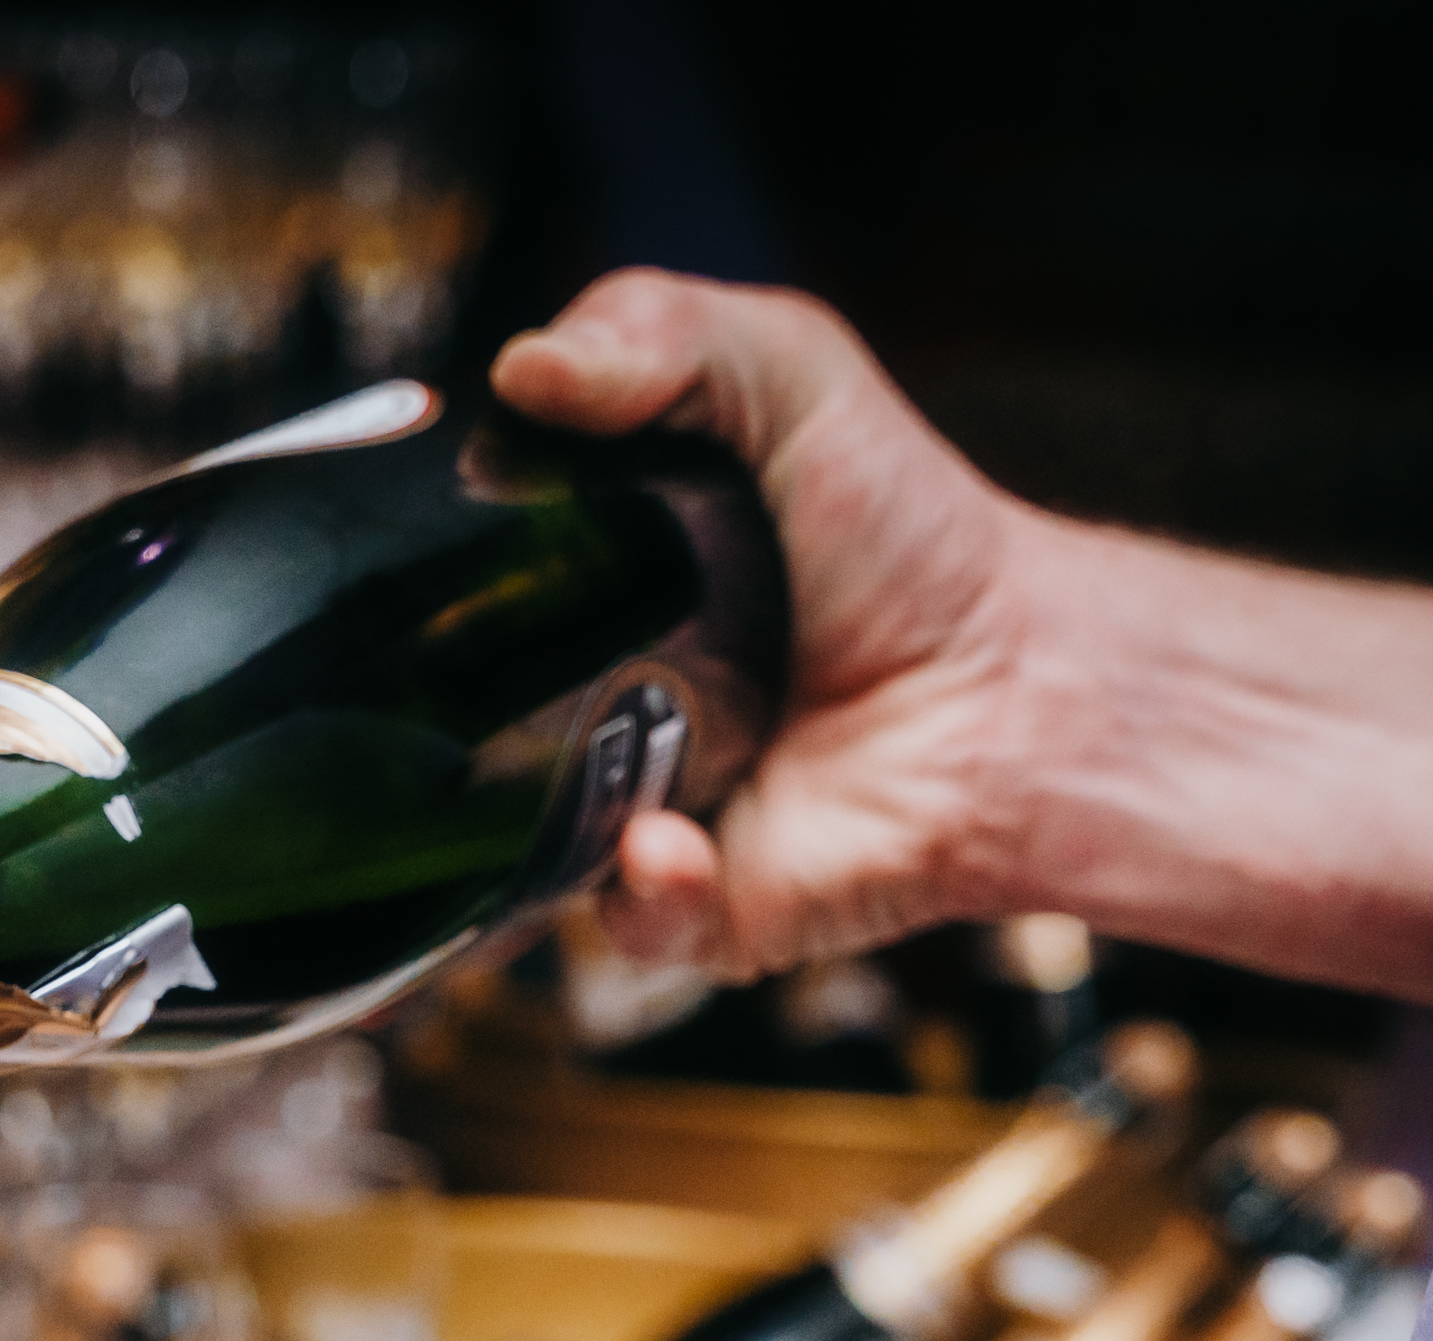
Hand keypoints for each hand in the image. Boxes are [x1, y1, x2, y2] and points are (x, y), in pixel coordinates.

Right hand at [495, 269, 1432, 1016]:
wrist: (1023, 677)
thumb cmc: (910, 538)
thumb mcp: (787, 372)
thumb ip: (655, 326)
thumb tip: (521, 370)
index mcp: (586, 591)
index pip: (462, 594)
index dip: (429, 576)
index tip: (409, 552)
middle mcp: (590, 709)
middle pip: (458, 732)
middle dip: (436, 721)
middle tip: (453, 677)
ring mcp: (638, 814)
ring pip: (521, 848)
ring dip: (533, 820)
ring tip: (598, 768)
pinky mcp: (705, 907)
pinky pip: (631, 921)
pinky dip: (643, 888)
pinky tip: (669, 839)